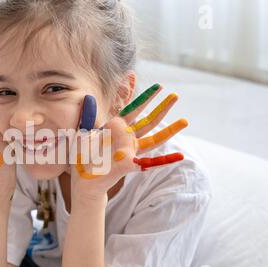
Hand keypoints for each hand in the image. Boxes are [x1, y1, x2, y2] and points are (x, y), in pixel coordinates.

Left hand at [71, 84, 187, 196]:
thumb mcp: (82, 133)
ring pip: (154, 139)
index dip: (144, 97)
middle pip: (149, 121)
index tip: (158, 86)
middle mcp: (127, 138)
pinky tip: (180, 156)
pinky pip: (150, 162)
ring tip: (185, 120)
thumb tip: (88, 97)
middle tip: (175, 95)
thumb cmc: (82, 157)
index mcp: (116, 128)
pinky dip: (165, 159)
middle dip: (162, 108)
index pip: (133, 108)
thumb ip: (88, 116)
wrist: (82, 179)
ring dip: (170, 130)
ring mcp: (130, 151)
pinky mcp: (130, 164)